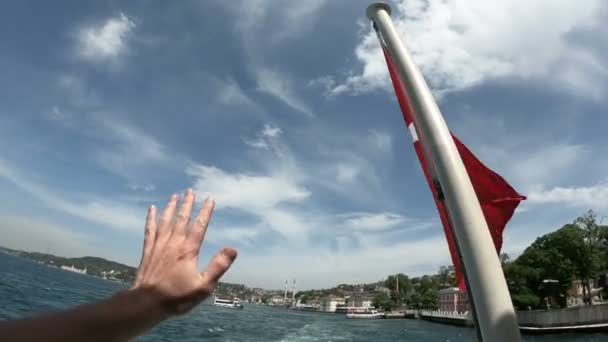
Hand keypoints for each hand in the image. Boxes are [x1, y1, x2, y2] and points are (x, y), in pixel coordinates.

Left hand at [132, 189, 236, 314]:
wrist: (146, 303)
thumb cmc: (177, 297)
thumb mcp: (203, 286)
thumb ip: (218, 266)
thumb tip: (232, 249)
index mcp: (188, 250)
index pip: (199, 226)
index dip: (205, 212)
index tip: (210, 199)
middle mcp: (173, 244)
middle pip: (182, 219)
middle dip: (187, 204)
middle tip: (191, 191)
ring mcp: (159, 246)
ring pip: (166, 221)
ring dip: (171, 207)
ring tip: (175, 195)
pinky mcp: (148, 251)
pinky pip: (150, 230)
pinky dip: (151, 218)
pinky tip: (151, 209)